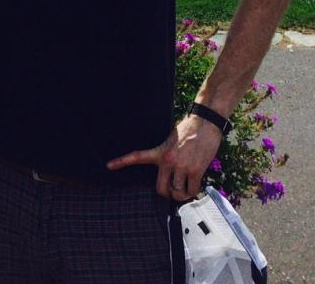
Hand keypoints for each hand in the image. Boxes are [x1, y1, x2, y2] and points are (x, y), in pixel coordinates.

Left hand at [106, 114, 222, 201]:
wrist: (205, 122)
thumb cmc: (189, 129)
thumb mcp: (170, 140)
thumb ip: (165, 154)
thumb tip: (168, 170)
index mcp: (159, 152)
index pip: (137, 156)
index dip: (122, 162)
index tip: (109, 165)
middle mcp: (168, 161)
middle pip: (161, 189)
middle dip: (167, 193)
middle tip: (173, 191)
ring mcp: (182, 167)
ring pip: (178, 192)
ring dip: (182, 193)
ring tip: (187, 187)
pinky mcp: (196, 170)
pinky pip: (192, 190)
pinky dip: (193, 191)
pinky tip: (195, 186)